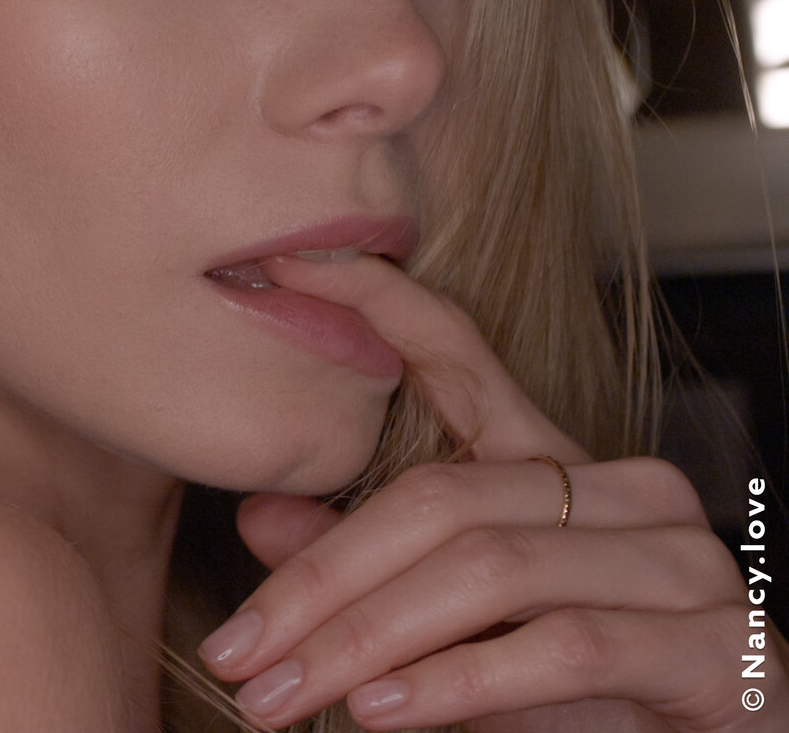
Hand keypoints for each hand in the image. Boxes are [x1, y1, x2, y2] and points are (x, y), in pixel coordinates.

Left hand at [194, 251, 785, 730]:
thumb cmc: (588, 700)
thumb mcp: (458, 629)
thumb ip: (371, 572)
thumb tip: (259, 517)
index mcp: (561, 467)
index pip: (462, 358)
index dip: (380, 305)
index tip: (287, 263)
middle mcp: (629, 492)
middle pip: (436, 501)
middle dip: (318, 584)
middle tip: (234, 655)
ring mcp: (681, 563)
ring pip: (487, 571)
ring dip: (365, 643)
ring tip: (279, 695)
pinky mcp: (716, 646)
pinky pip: (563, 647)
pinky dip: (459, 683)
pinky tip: (382, 710)